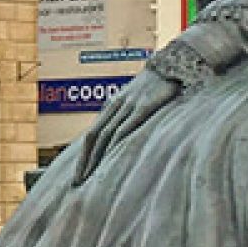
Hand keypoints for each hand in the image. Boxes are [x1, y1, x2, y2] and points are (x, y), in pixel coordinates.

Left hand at [72, 68, 179, 187]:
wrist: (171, 63)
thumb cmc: (155, 85)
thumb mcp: (137, 101)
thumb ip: (128, 118)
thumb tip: (120, 141)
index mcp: (112, 107)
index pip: (91, 136)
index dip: (83, 156)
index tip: (77, 177)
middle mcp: (115, 107)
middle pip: (94, 138)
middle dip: (84, 162)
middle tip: (77, 183)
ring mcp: (128, 106)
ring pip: (106, 135)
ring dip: (96, 158)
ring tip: (89, 178)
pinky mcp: (144, 105)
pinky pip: (126, 127)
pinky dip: (116, 143)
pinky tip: (110, 158)